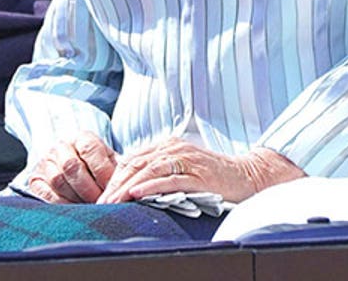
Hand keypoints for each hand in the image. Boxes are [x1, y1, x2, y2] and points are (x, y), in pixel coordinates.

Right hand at [22, 132, 118, 202]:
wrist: (74, 171)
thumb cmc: (98, 170)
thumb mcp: (109, 164)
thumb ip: (118, 171)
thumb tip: (127, 187)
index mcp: (81, 138)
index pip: (90, 149)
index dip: (102, 171)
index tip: (113, 188)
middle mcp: (60, 147)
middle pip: (72, 166)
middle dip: (90, 189)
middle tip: (102, 204)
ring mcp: (45, 163)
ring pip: (58, 180)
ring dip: (77, 198)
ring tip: (91, 210)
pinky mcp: (35, 180)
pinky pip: (46, 194)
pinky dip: (62, 205)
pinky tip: (75, 212)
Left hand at [98, 139, 303, 203]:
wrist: (246, 176)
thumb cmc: (212, 176)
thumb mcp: (181, 168)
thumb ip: (159, 172)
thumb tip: (131, 185)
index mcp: (167, 145)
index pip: (132, 160)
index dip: (114, 178)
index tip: (101, 196)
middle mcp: (174, 148)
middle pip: (136, 164)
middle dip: (116, 184)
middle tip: (101, 202)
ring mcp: (186, 160)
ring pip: (148, 171)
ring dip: (127, 186)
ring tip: (113, 201)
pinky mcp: (198, 175)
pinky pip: (170, 180)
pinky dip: (151, 186)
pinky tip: (137, 193)